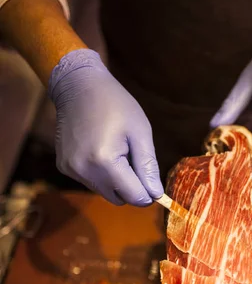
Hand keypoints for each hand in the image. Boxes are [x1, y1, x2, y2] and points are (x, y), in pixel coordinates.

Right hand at [48, 49, 162, 205]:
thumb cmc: (115, 104)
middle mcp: (84, 171)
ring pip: (105, 192)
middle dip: (130, 186)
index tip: (152, 180)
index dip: (147, 193)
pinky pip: (90, 182)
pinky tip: (99, 150)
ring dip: (115, 181)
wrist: (77, 85)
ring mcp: (71, 170)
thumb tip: (156, 194)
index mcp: (105, 162)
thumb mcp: (140, 131)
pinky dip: (100, 175)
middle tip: (132, 159)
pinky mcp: (64, 167)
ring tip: (115, 151)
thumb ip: (148, 166)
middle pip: (118, 198)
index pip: (134, 196)